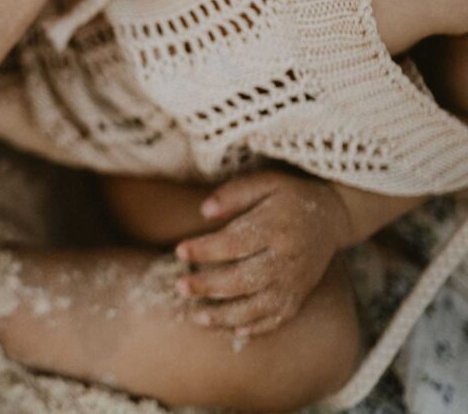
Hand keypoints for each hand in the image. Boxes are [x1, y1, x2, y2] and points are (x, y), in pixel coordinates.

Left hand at [173, 170, 351, 336]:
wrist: (333, 217)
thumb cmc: (289, 196)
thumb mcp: (265, 182)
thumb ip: (234, 194)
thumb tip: (204, 211)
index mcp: (277, 227)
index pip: (236, 242)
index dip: (206, 249)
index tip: (179, 251)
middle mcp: (288, 258)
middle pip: (244, 279)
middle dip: (209, 286)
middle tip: (180, 287)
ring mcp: (295, 281)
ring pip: (259, 305)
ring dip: (226, 315)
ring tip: (197, 317)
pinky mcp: (300, 295)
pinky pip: (279, 318)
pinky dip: (257, 327)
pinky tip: (233, 330)